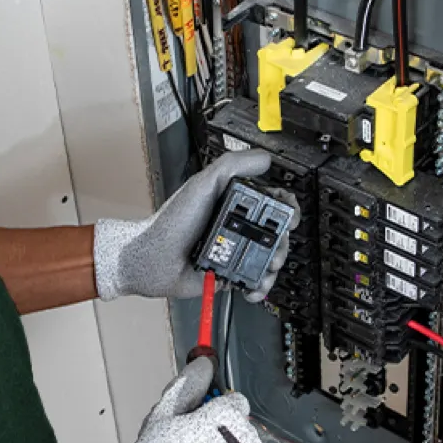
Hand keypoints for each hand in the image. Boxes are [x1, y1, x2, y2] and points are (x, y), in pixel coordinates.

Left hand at [93, 150, 298, 301]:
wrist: (154, 260)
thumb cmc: (172, 221)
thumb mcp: (203, 184)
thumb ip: (233, 166)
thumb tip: (264, 158)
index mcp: (232, 202)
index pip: (269, 201)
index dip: (284, 207)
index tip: (288, 215)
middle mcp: (235, 225)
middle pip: (275, 231)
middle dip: (282, 241)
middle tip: (276, 246)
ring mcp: (233, 250)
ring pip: (268, 257)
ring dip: (273, 264)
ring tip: (266, 267)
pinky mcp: (229, 272)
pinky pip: (253, 279)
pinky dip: (259, 284)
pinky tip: (253, 285)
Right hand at [120, 357, 260, 442]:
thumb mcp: (163, 414)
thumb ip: (188, 385)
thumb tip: (202, 363)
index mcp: (224, 417)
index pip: (235, 400)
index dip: (215, 405)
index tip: (201, 413)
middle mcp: (243, 441)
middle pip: (240, 423)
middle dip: (222, 427)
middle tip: (193, 438)